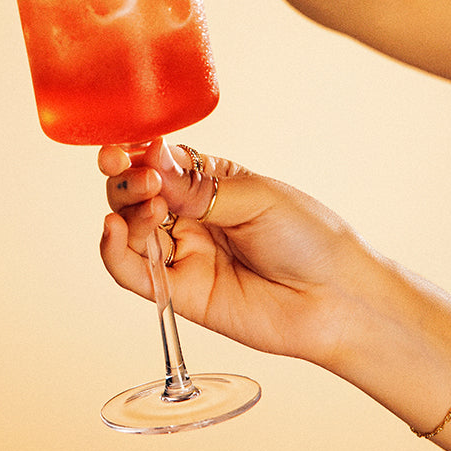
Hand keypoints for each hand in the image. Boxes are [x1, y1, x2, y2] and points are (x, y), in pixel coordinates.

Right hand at [97, 139, 378, 366]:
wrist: (338, 299)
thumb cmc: (309, 239)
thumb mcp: (254, 197)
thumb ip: (197, 188)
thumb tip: (150, 162)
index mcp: (207, 183)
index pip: (154, 162)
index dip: (134, 155)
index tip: (124, 151)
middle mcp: (187, 215)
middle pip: (132, 192)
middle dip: (126, 180)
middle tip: (144, 180)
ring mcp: (180, 253)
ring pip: (126, 227)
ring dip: (125, 210)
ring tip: (151, 206)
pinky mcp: (177, 291)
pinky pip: (131, 271)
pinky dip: (111, 250)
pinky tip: (112, 231)